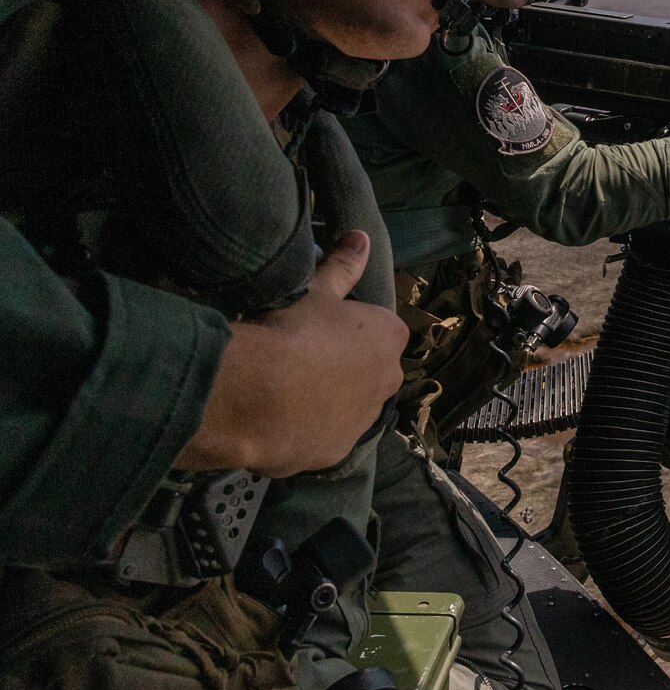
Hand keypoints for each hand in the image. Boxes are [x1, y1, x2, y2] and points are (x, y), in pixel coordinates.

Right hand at [175, 230, 406, 476]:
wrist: (259, 394)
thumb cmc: (293, 331)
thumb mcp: (315, 291)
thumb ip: (342, 265)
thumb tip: (362, 235)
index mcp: (390, 337)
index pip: (378, 330)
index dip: (347, 330)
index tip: (317, 331)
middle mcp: (389, 381)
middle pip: (368, 370)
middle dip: (343, 368)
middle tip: (299, 360)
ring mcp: (364, 421)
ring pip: (348, 407)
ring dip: (326, 402)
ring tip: (283, 392)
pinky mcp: (336, 453)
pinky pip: (322, 437)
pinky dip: (305, 431)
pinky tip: (276, 421)